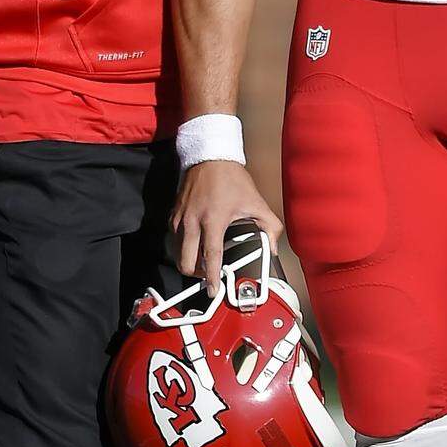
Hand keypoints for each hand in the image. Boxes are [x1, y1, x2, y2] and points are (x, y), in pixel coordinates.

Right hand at [172, 160, 283, 293]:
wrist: (210, 156)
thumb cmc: (231, 178)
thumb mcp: (256, 202)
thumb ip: (270, 227)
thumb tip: (273, 248)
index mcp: (213, 220)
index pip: (210, 257)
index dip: (212, 278)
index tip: (214, 290)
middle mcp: (193, 221)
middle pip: (185, 262)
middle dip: (196, 275)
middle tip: (208, 276)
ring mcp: (180, 218)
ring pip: (178, 252)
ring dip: (190, 261)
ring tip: (204, 261)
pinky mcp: (173, 214)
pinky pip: (175, 239)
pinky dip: (184, 246)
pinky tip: (197, 243)